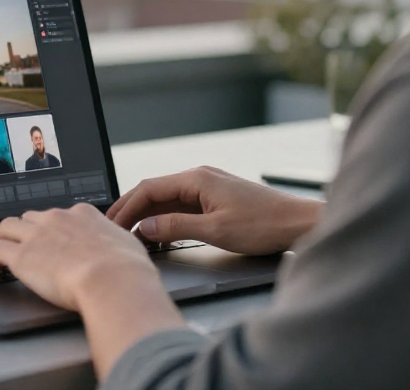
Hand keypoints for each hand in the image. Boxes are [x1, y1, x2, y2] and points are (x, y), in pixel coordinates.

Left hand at [0, 203, 186, 379]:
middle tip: (19, 250)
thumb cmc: (127, 269)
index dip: (49, 230)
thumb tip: (122, 250)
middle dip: (22, 233)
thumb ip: (118, 244)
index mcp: (83, 214)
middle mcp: (57, 218)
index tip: (47, 242)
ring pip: (6, 228)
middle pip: (30, 218)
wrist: (113, 279)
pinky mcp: (21, 256)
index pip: (58, 216)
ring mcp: (36, 235)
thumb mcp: (129, 247)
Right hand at [107, 166, 322, 255]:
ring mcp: (208, 187)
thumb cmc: (264, 224)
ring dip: (147, 214)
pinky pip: (181, 205)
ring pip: (167, 199)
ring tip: (129, 232)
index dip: (126, 207)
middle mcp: (200, 177)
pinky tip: (158, 232)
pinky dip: (165, 217)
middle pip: (154, 191)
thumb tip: (146, 226)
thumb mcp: (215, 230)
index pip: (149, 188)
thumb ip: (176, 227)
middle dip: (131, 209)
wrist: (297, 223)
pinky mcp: (216, 199)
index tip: (112, 224)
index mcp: (197, 179)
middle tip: (111, 227)